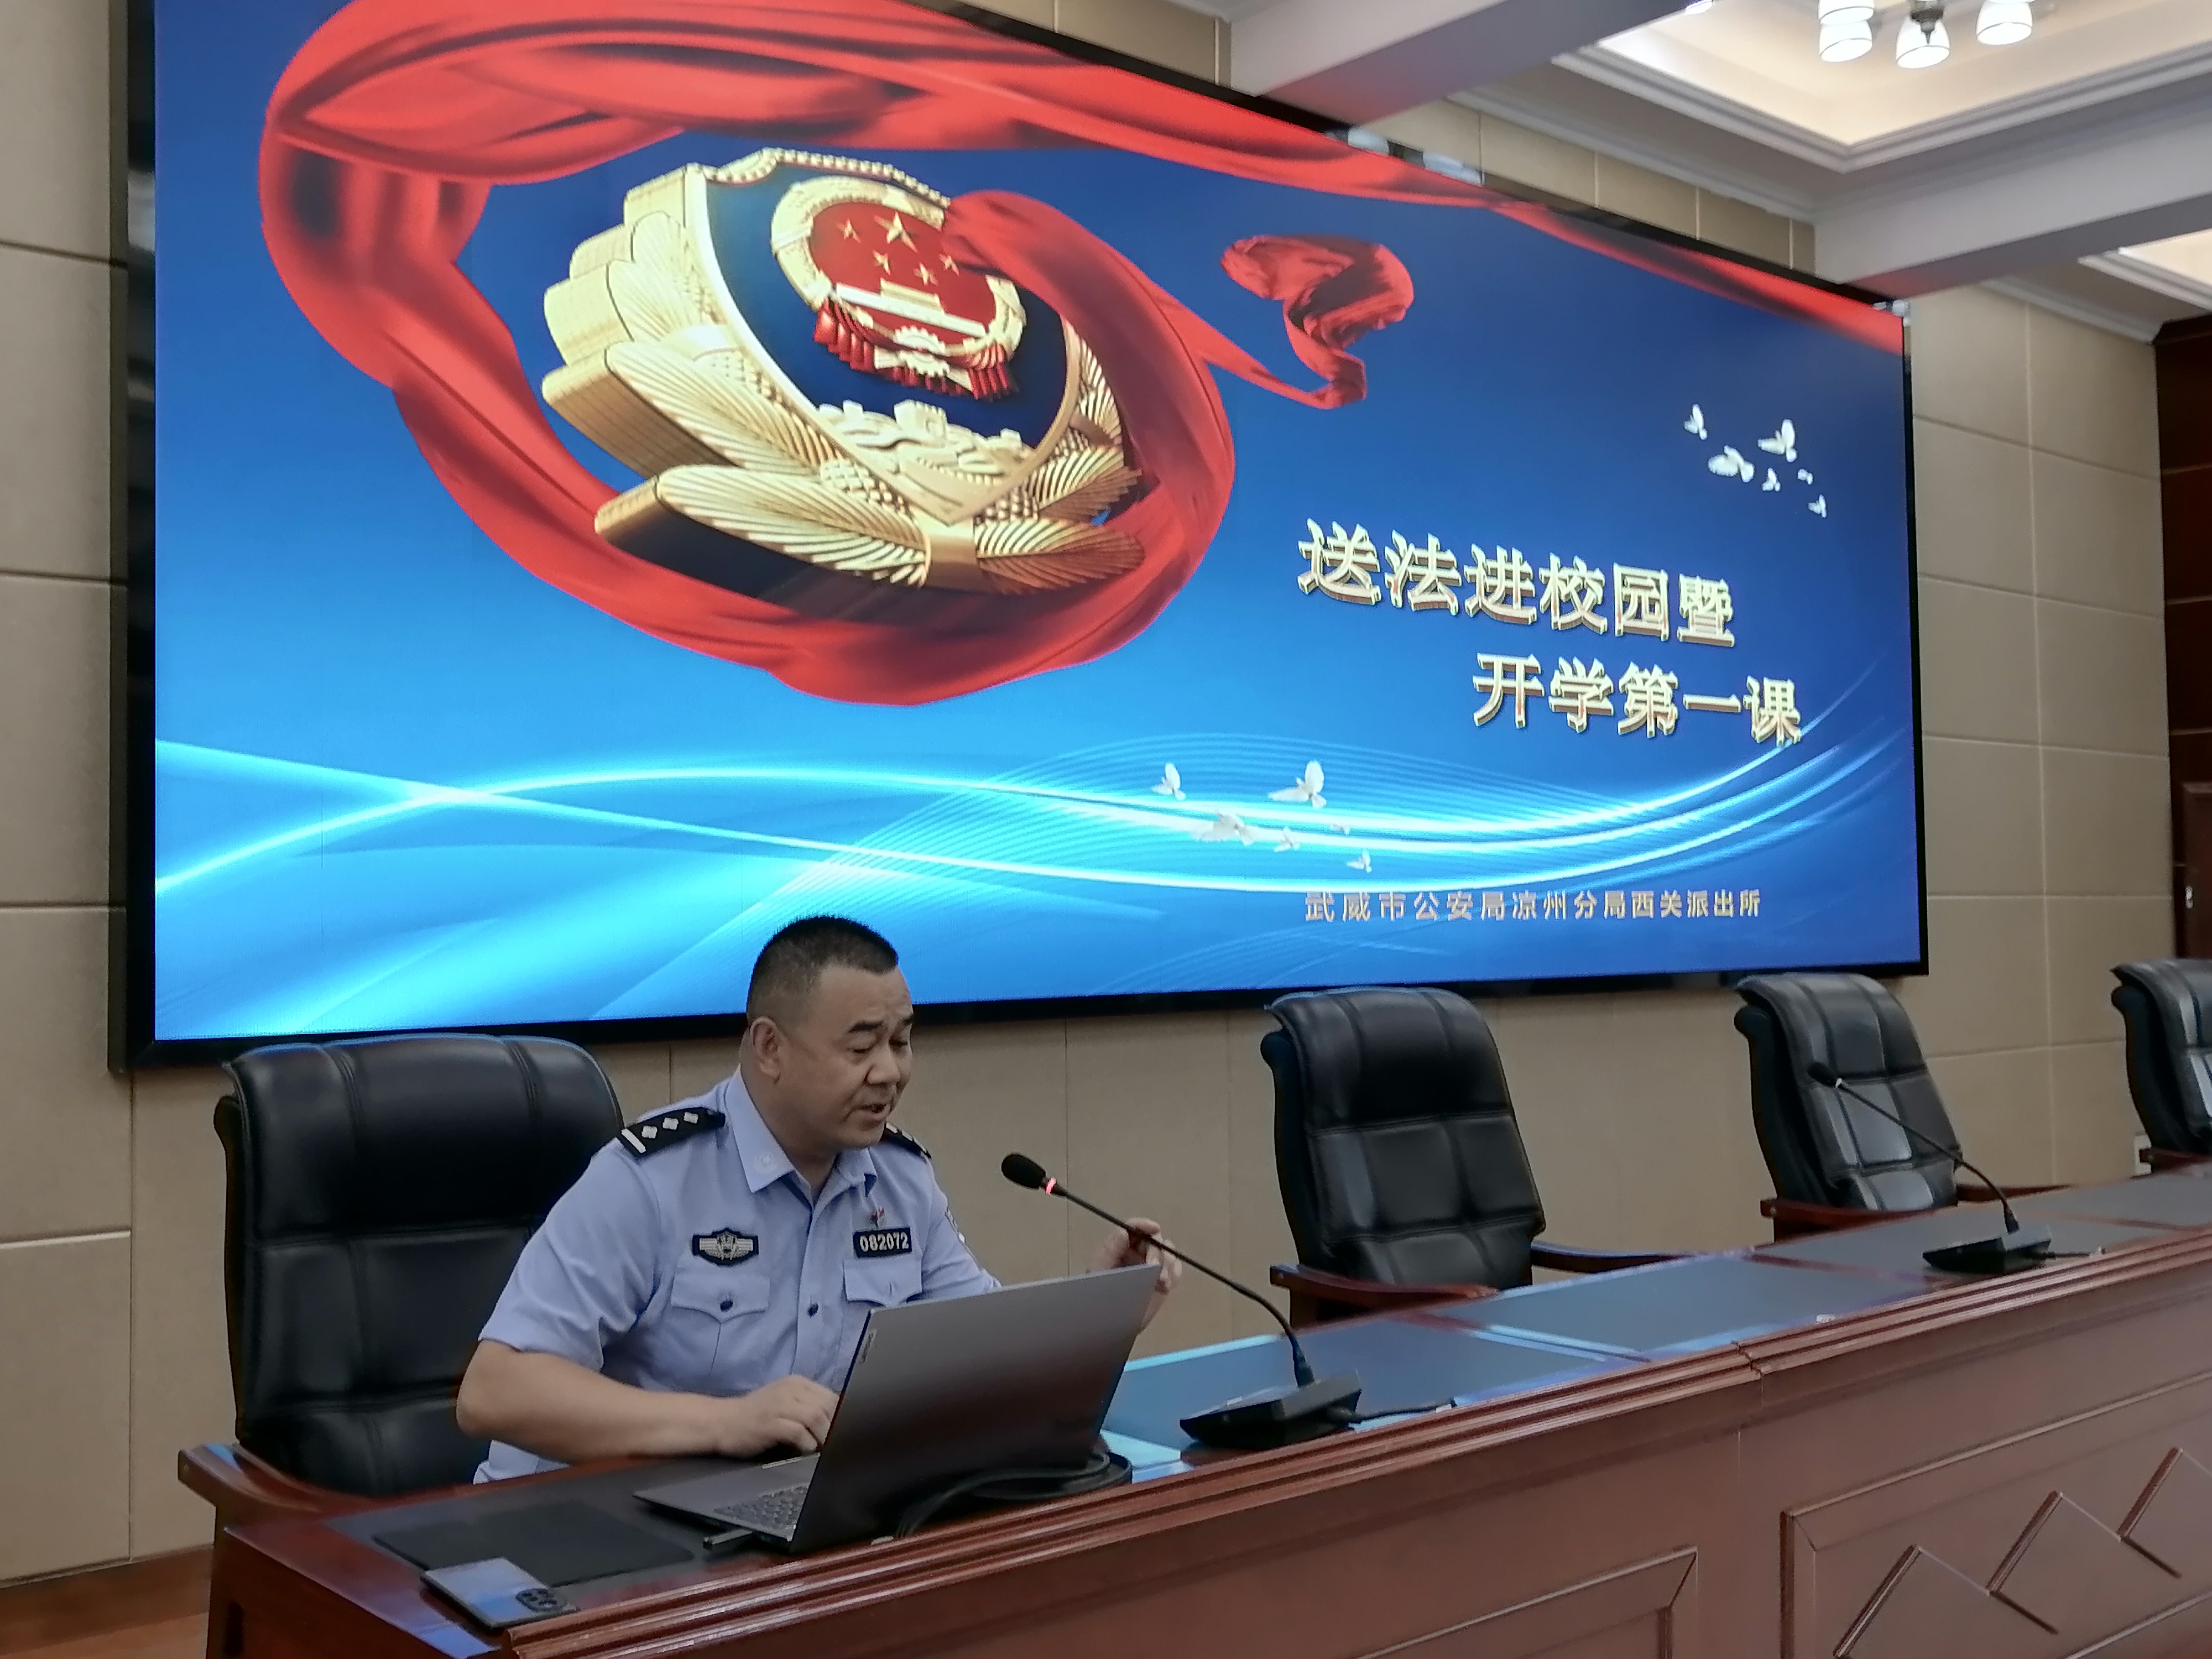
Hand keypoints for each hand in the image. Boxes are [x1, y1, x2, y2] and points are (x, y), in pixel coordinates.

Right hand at [704, 1375, 839, 1457]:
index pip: (832, 1396)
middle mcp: (790, 1389)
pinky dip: (806, 1443)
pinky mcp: (770, 1423)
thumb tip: (836, 1421)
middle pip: (827, 1406)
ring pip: (816, 1417)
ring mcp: (779, 1405)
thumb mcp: (784, 1402)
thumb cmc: (755, 1416)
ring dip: (822, 1436)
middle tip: (832, 1444)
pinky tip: (803, 1450)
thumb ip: (807, 1406)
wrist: (721, 1422)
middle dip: (833, 1428)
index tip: (841, 1432)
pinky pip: (798, 1432)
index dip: (840, 1416)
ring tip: (819, 1448)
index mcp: (797, 1383)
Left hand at [1090, 1218, 1181, 1329]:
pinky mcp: (1161, 1281)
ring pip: (1168, 1253)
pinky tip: (1166, 1285)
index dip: (1144, 1225)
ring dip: (1168, 1264)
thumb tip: (1125, 1232)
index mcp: (1120, 1247)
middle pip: (1155, 1240)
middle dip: (1157, 1251)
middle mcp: (1137, 1253)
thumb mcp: (1099, 1271)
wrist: (1107, 1323)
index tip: (1154, 1228)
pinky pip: (1175, 1270)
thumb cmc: (1097, 1296)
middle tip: (1153, 1267)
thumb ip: (1110, 1250)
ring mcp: (1151, 1267)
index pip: (1134, 1228)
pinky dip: (1174, 1273)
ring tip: (1161, 1282)